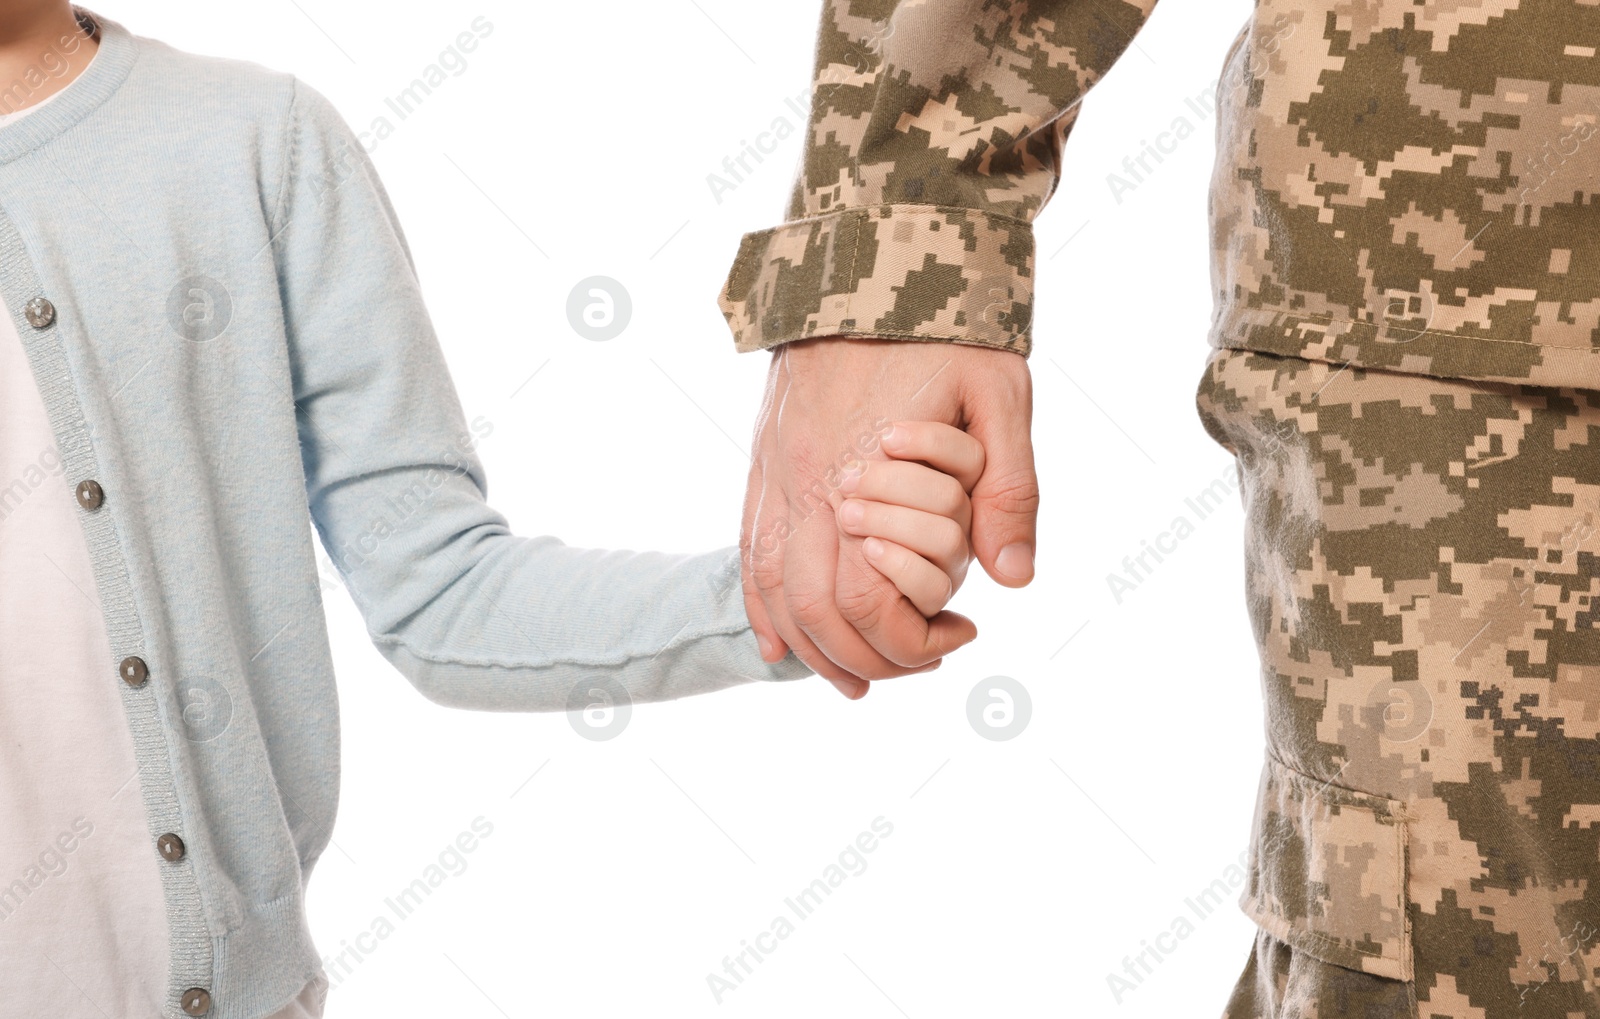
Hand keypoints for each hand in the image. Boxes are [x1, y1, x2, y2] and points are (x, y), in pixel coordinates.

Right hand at [740, 338, 1038, 697]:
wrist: (870, 251)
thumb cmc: (946, 324)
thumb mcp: (1001, 397)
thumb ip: (1007, 490)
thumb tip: (1013, 578)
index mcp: (863, 476)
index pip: (869, 603)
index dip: (913, 642)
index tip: (962, 636)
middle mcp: (806, 484)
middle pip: (814, 613)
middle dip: (862, 660)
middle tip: (914, 667)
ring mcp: (775, 472)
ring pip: (772, 590)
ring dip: (810, 648)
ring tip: (852, 676)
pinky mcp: (762, 459)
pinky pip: (748, 550)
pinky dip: (761, 606)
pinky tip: (779, 640)